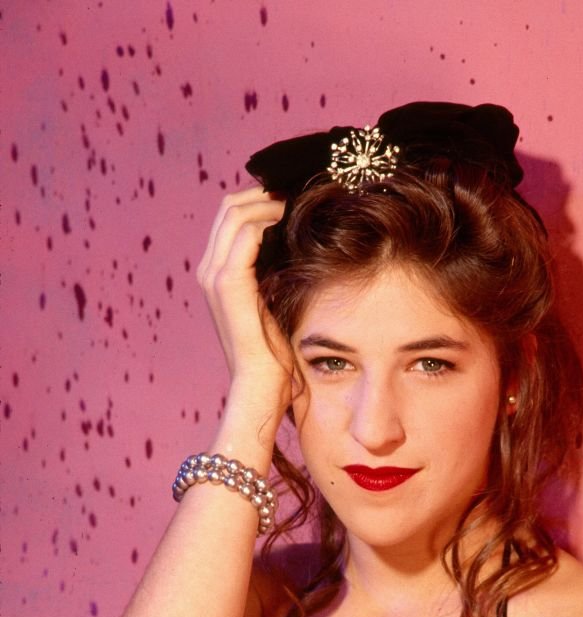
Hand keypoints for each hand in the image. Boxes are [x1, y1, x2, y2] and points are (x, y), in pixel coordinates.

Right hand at [197, 187, 291, 405]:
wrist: (262, 386)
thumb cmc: (275, 353)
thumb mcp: (275, 302)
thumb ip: (277, 271)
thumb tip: (301, 238)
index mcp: (217, 272)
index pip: (232, 215)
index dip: (261, 198)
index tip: (295, 197)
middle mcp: (209, 269)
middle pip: (230, 206)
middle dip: (265, 192)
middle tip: (300, 194)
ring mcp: (214, 275)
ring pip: (236, 212)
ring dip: (270, 202)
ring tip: (299, 207)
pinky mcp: (227, 283)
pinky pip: (246, 233)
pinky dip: (269, 221)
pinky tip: (293, 227)